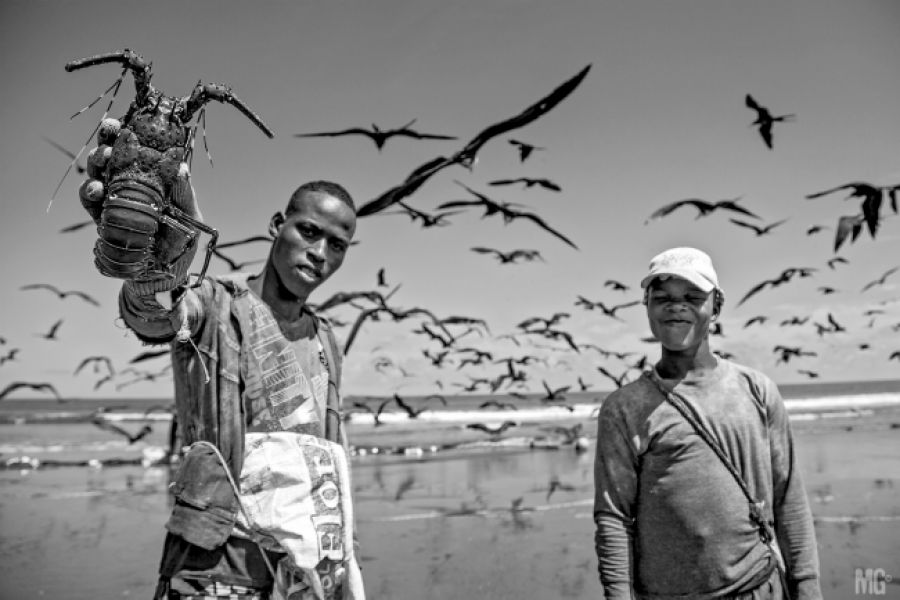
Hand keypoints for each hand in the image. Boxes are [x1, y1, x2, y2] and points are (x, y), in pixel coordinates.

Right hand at [78, 118, 203, 293]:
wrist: (165, 281)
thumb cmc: (181, 246)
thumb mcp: (190, 218)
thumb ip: (184, 194)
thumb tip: (181, 167)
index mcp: (154, 181)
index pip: (140, 151)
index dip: (132, 135)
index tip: (126, 121)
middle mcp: (131, 187)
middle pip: (113, 158)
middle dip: (108, 142)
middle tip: (109, 134)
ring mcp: (115, 202)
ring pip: (98, 175)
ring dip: (96, 164)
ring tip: (100, 160)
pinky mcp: (102, 220)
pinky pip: (90, 202)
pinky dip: (90, 193)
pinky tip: (96, 190)